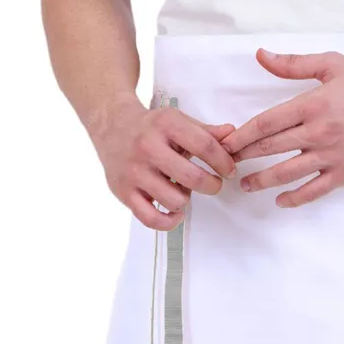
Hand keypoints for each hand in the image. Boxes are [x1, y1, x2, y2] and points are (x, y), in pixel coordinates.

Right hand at [91, 97, 236, 229]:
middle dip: (212, 186)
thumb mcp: (177, 121)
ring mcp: (135, 171)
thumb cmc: (151, 128)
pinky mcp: (124, 192)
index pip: (205, 146)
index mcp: (165, 124)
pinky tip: (175, 212)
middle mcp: (148, 147)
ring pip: (175, 200)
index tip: (229, 171)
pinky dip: (169, 222)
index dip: (223, 162)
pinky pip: (152, 219)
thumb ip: (206, 132)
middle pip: (194, 178)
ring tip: (182, 190)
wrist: (112, 127)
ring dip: (186, 200)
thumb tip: (232, 134)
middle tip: (213, 185)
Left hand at [223, 50, 343, 207]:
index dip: (243, 134)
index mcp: (314, 104)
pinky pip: (315, 190)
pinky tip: (281, 200)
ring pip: (289, 172)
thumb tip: (260, 55)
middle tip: (226, 164)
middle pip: (272, 148)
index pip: (268, 122)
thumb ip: (293, 63)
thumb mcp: (332, 64)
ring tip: (246, 185)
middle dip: (246, 157)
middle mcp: (320, 132)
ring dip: (263, 180)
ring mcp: (332, 156)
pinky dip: (295, 197)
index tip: (227, 142)